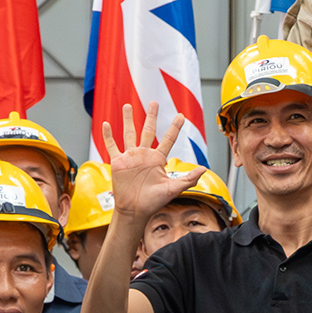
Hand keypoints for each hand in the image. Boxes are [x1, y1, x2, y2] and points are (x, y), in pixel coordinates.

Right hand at [99, 102, 205, 221]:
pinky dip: (108, 135)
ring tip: (128, 105)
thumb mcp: (174, 189)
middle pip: (148, 130)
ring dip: (128, 119)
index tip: (181, 115)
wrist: (136, 209)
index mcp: (158, 159)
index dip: (175, 128)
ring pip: (129, 133)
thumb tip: (205, 168)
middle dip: (151, 116)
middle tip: (154, 102)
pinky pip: (112, 146)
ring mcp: (131, 157)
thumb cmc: (154, 201)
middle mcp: (145, 154)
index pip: (169, 139)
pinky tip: (106, 123)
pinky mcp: (118, 162)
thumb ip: (188, 178)